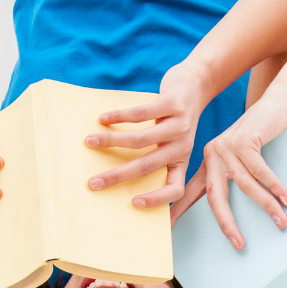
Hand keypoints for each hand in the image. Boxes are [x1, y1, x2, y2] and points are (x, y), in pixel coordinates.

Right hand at [82, 63, 206, 207]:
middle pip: (147, 167)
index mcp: (181, 160)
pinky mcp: (173, 104)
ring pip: (140, 140)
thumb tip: (119, 173)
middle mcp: (183, 146)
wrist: (196, 84)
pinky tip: (103, 118)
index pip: (176, 189)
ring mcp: (179, 125)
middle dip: (117, 176)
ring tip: (90, 141)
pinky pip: (141, 114)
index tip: (133, 203)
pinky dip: (118, 116)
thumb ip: (157, 156)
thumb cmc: (177, 118)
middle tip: (93, 183)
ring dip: (111, 141)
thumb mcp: (175, 142)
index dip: (158, 200)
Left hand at [176, 99, 286, 249]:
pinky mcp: (244, 141)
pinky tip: (286, 200)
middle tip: (238, 244)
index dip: (178, 210)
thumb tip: (232, 210)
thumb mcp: (240, 156)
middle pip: (214, 196)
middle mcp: (212, 154)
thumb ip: (233, 176)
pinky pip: (261, 171)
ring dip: (266, 205)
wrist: (274, 103)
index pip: (190, 191)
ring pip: (245, 185)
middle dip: (226, 223)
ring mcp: (227, 147)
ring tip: (282, 222)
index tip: (166, 229)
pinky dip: (275, 187)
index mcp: (208, 162)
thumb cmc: (260, 135)